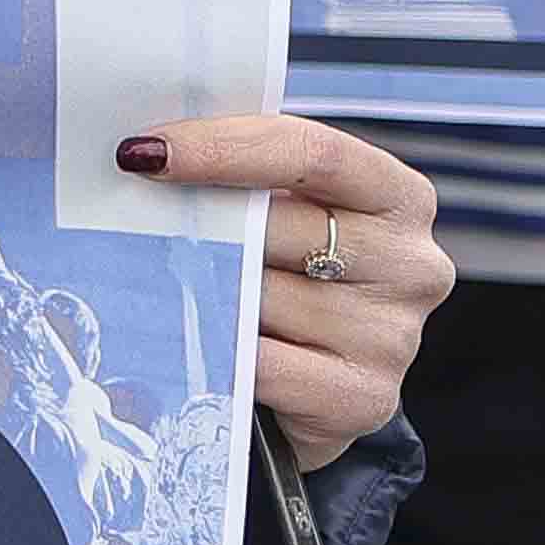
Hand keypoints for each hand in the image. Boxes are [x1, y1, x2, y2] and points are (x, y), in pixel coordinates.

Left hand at [117, 111, 449, 461]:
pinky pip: (263, 366)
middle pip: (280, 226)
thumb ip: (245, 178)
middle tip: (132, 225)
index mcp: (399, 198)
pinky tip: (204, 348)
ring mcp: (393, 336)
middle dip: (198, 224)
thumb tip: (147, 150)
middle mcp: (412, 264)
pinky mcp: (364, 398)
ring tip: (178, 295)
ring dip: (206, 296)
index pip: (313, 153)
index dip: (224, 146)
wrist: (319, 387)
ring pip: (263, 298)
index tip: (144, 149)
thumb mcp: (286, 213)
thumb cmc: (291, 277)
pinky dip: (221, 354)